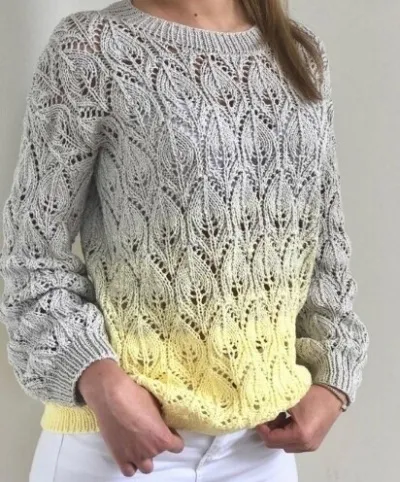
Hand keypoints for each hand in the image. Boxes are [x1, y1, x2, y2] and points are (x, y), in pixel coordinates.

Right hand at [78, 360, 183, 476]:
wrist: (111, 397)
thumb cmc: (135, 396)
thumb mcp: (156, 404)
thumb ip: (161, 419)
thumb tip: (162, 422)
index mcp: (162, 437)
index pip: (177, 447)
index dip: (174, 438)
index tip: (169, 431)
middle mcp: (150, 450)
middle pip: (160, 454)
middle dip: (157, 444)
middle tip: (151, 433)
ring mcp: (134, 456)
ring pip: (146, 468)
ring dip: (145, 458)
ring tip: (140, 444)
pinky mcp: (118, 457)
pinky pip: (128, 471)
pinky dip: (131, 464)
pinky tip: (129, 453)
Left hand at [255, 384, 343, 452]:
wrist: (332, 394)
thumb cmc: (311, 395)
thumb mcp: (288, 400)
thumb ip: (272, 408)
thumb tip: (256, 413)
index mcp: (300, 435)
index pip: (271, 439)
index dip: (261, 428)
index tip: (258, 416)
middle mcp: (306, 445)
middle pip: (276, 444)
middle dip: (269, 430)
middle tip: (267, 414)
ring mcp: (310, 446)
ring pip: (284, 443)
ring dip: (277, 431)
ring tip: (279, 414)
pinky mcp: (313, 443)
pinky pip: (293, 442)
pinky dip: (286, 432)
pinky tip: (287, 417)